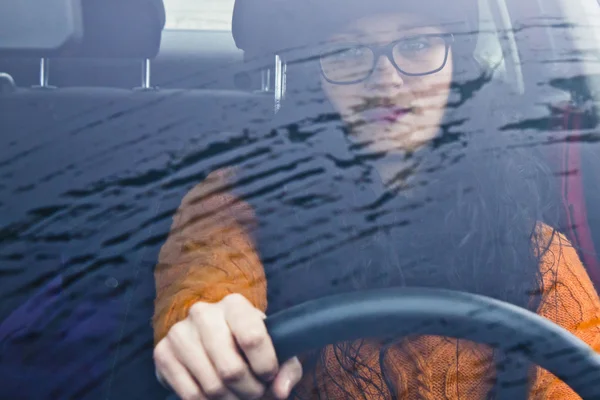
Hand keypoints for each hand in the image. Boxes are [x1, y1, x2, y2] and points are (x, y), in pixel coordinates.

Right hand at [154, 293, 302, 399]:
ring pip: (211, 386)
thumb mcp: (273, 348)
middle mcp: (203, 313)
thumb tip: (280, 390)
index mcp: (234, 305)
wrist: (211, 337)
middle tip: (255, 393)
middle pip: (231, 369)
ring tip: (238, 395)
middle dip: (249, 391)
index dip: (266, 366)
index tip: (269, 376)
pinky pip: (190, 395)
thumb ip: (287, 368)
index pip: (252, 338)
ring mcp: (179, 333)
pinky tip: (217, 396)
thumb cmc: (248, 344)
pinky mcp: (162, 353)